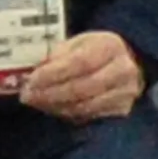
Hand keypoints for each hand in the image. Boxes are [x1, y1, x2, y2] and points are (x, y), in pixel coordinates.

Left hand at [16, 30, 144, 123]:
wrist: (130, 64)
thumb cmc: (98, 51)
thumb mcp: (79, 43)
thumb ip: (59, 54)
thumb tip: (35, 71)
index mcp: (110, 46)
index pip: (79, 63)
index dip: (53, 74)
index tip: (31, 79)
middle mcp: (122, 71)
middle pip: (80, 88)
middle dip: (49, 93)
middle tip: (27, 95)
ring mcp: (125, 94)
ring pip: (83, 106)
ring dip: (54, 105)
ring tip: (35, 101)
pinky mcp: (121, 111)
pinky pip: (88, 115)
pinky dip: (66, 113)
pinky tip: (52, 107)